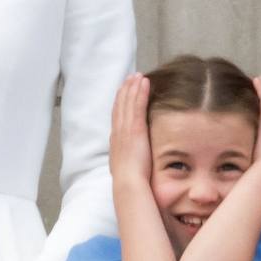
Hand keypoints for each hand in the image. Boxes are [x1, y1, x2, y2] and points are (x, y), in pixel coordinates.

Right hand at [109, 72, 152, 188]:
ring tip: (137, 75)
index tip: (123, 93)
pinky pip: (136, 105)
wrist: (129, 184)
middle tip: (129, 77)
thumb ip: (132, 160)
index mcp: (116, 141)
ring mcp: (125, 129)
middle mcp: (117, 132)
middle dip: (124, 91)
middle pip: (120, 106)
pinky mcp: (134, 128)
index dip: (120, 103)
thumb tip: (138, 161)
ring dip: (131, 87)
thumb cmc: (131, 182)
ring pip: (127, 102)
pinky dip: (139, 92)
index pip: (117, 117)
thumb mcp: (129, 168)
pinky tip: (144, 81)